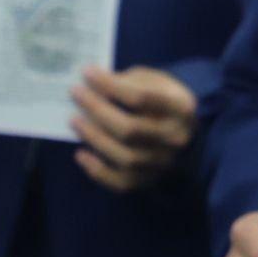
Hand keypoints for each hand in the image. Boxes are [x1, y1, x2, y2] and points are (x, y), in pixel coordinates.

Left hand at [70, 66, 195, 192]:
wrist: (183, 130)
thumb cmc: (163, 99)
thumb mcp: (154, 80)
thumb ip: (130, 81)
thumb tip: (96, 87)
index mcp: (181, 107)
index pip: (141, 98)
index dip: (110, 86)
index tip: (87, 73)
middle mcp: (176, 138)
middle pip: (130, 129)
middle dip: (97, 110)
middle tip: (75, 94)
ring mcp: (163, 162)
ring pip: (124, 157)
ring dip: (94, 138)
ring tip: (74, 120)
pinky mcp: (149, 180)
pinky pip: (121, 182)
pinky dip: (97, 171)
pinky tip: (80, 154)